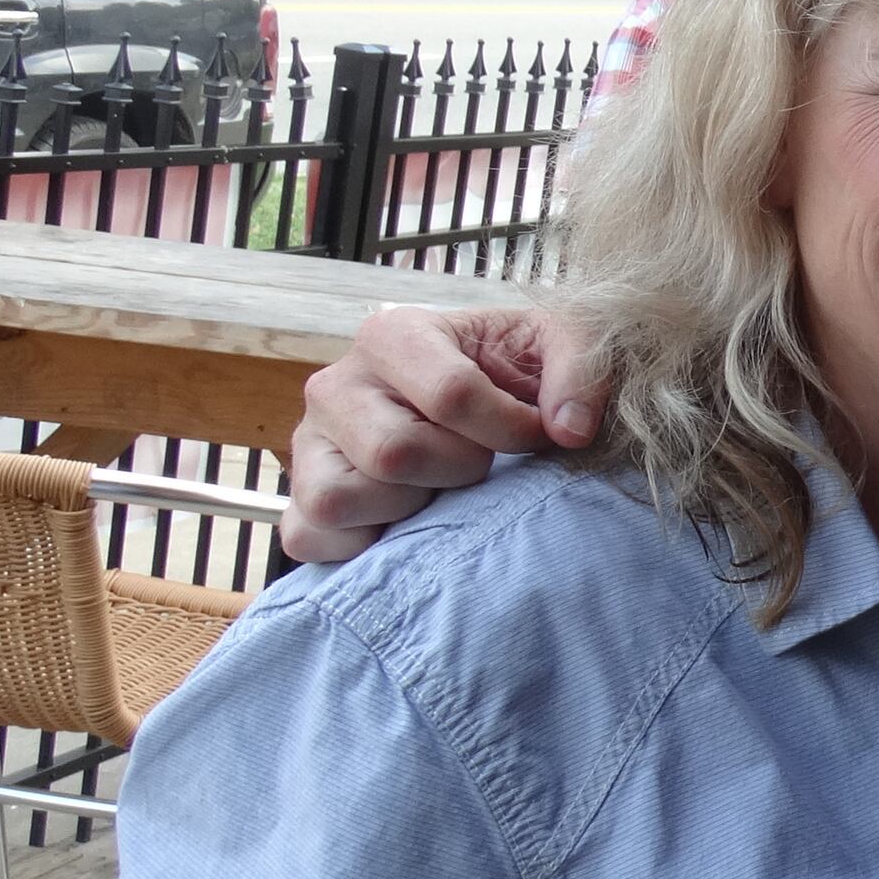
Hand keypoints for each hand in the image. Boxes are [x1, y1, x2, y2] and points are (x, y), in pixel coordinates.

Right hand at [279, 304, 608, 564]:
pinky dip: (362, 543)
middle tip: (478, 461)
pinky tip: (403, 522)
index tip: (535, 435)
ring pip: (340, 498)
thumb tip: (570, 429)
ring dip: (407, 507)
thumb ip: (580, 370)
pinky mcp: (299, 501)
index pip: (450, 394)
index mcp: (394, 334)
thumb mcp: (557, 346)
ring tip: (436, 487)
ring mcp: (309, 445)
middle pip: (394, 452)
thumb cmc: (510, 375)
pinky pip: (309, 538)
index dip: (508, 428)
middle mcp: (336, 385)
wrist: (469, 411)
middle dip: (457, 468)